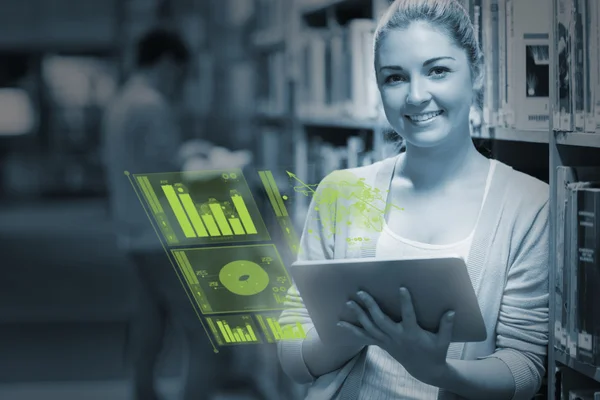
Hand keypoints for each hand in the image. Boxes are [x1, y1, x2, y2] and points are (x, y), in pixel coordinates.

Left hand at [337, 287, 454, 385]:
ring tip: (349, 302)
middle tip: (361, 292)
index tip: (402, 288)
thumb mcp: (443, 341)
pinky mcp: (382, 344)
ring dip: (358, 315)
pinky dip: (352, 330)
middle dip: (370, 306)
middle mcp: (397, 337)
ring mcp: (387, 341)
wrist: (425, 370)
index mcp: (412, 333)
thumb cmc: (435, 352)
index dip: (405, 302)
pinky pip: (364, 337)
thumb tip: (452, 311)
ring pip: (369, 327)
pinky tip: (340, 324)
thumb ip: (446, 326)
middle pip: (380, 320)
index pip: (408, 315)